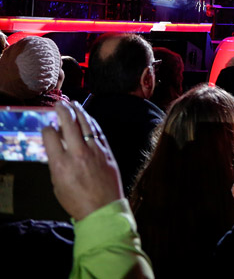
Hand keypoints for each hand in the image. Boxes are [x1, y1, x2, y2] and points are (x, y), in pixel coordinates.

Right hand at [42, 102, 122, 221]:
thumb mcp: (57, 184)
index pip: (50, 136)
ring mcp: (94, 150)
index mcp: (61, 163)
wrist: (102, 208)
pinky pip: (98, 131)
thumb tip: (56, 147)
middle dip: (62, 111)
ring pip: (86, 124)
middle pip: (69, 124)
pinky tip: (87, 117)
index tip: (47, 127)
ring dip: (79, 111)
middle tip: (58, 103)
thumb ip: (56, 163)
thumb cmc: (76, 200)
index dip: (47, 129)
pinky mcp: (107, 151)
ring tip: (72, 104)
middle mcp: (77, 153)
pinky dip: (91, 122)